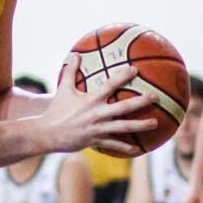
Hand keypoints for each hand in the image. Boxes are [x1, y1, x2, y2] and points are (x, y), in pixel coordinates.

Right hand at [39, 55, 157, 153]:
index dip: (122, 76)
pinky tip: (137, 148)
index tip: (135, 70)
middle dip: (141, 101)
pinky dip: (125, 146)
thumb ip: (71, 71)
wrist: (47, 133)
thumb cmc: (56, 110)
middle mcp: (97, 114)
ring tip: (155, 123)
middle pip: (124, 107)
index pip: (110, 85)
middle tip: (155, 97)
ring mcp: (97, 128)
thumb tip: (75, 54)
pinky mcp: (95, 140)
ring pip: (124, 127)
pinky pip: (114, 144)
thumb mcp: (63, 89)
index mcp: (90, 100)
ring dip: (141, 125)